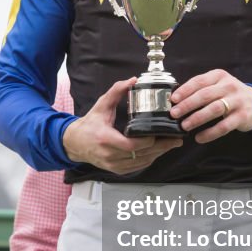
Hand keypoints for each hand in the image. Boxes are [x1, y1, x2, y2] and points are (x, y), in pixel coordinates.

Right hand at [62, 77, 182, 173]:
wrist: (75, 143)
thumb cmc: (89, 125)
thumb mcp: (101, 105)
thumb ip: (116, 91)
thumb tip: (132, 80)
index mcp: (106, 139)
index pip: (132, 146)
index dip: (148, 141)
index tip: (159, 132)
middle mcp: (110, 155)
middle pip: (142, 155)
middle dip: (161, 147)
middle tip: (176, 140)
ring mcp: (114, 165)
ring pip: (142, 162)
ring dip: (158, 154)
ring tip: (171, 144)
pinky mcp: (117, 170)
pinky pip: (138, 166)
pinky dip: (150, 159)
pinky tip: (158, 151)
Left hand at [169, 69, 251, 143]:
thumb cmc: (230, 94)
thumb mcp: (218, 85)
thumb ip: (201, 89)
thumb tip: (177, 99)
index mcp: (219, 76)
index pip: (199, 81)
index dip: (185, 90)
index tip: (173, 99)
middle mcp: (229, 86)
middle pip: (205, 95)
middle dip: (187, 105)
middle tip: (174, 114)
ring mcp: (237, 101)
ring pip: (214, 109)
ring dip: (197, 118)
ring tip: (185, 125)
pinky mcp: (242, 116)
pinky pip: (224, 126)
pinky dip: (210, 133)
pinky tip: (200, 137)